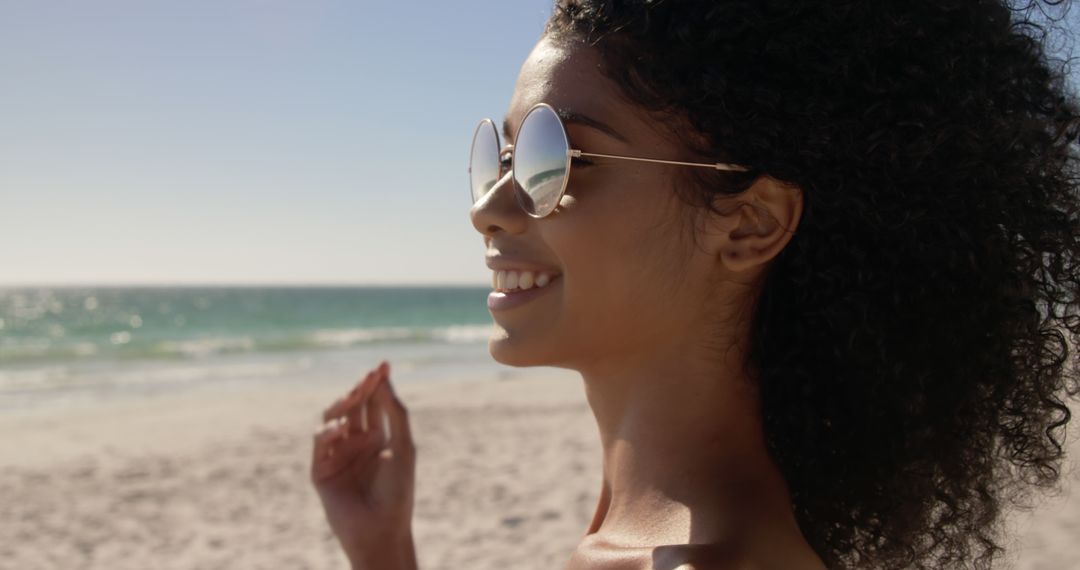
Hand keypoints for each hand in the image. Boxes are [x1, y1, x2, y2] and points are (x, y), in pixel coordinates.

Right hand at [311, 361, 417, 569]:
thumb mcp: (403, 446)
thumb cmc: (398, 490)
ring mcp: (337, 455)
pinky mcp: (320, 469)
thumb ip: (394, 412)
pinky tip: (341, 428)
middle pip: (353, 406)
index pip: (374, 403)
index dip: (377, 383)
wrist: (381, 527)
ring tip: (355, 396)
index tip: (383, 365)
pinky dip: (328, 431)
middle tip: (370, 376)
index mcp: (378, 437)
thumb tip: (384, 378)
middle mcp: (356, 443)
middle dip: (361, 389)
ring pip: (332, 418)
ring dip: (343, 404)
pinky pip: (320, 441)